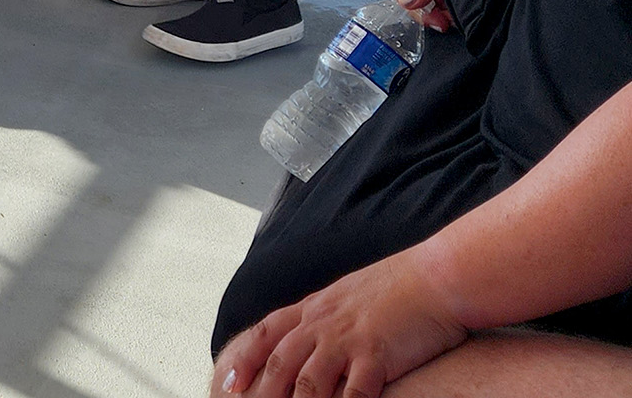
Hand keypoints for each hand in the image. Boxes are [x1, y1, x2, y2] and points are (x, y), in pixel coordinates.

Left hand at [211, 251, 467, 397]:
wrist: (436, 276)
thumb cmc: (398, 288)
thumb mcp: (348, 296)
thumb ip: (326, 316)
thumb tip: (309, 334)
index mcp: (315, 307)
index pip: (266, 333)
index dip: (244, 359)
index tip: (225, 383)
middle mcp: (324, 322)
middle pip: (280, 362)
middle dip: (261, 392)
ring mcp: (348, 338)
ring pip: (308, 381)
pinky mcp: (376, 354)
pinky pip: (353, 393)